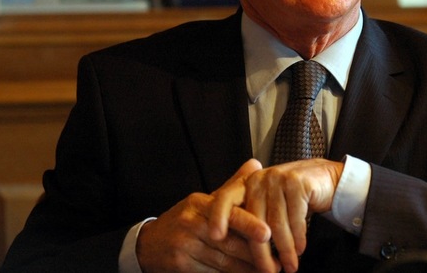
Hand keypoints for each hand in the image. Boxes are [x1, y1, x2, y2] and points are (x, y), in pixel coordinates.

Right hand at [136, 159, 270, 272]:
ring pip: (223, 261)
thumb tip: (256, 164)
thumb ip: (232, 186)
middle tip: (277, 261)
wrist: (149, 243)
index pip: (228, 213)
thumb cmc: (187, 220)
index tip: (268, 233)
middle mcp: (191, 222)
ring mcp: (184, 245)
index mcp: (200, 203)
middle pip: (229, 242)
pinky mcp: (180, 265)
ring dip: (247, 269)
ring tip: (268, 271)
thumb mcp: (206, 201)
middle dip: (255, 254)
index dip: (249, 224)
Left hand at [209, 158, 343, 272]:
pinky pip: (295, 219)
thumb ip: (251, 221)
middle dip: (261, 253)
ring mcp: (278, 179)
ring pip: (277, 225)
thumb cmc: (291, 197)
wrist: (323, 178)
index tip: (215, 236)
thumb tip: (234, 256)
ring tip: (290, 267)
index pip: (225, 198)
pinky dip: (298, 238)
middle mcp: (259, 179)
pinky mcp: (297, 183)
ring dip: (284, 250)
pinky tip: (300, 250)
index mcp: (246, 184)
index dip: (218, 216)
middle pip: (254, 222)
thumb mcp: (268, 205)